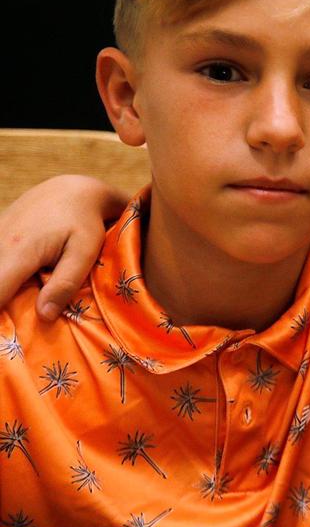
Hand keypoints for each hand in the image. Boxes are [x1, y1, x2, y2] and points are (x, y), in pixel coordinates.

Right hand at [0, 175, 126, 320]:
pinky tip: (13, 291)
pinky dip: (2, 277)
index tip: (4, 337)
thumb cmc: (84, 222)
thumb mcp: (85, 252)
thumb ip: (65, 283)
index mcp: (18, 251)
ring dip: (2, 291)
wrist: (72, 190)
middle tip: (11, 328)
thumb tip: (44, 316)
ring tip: (11, 315)